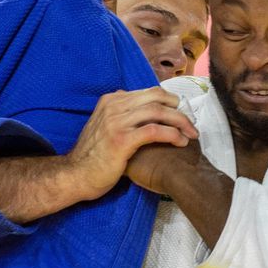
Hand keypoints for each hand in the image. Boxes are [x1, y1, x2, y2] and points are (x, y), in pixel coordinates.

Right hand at [63, 87, 196, 200]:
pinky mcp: (122, 139)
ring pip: (158, 112)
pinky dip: (171, 134)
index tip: (181, 113)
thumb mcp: (103, 127)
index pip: (149, 92)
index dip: (170, 101)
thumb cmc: (93, 156)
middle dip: (179, 109)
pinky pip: (154, 130)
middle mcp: (113, 106)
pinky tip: (180, 142)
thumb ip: (119, 115)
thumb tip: (137, 108)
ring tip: (191, 134)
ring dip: (180, 122)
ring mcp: (116, 122)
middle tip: (191, 124)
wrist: (76, 176)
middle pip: (157, 98)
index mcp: (110, 101)